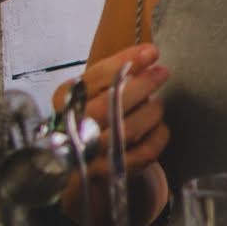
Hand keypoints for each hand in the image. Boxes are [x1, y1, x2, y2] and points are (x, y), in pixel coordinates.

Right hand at [55, 45, 170, 176]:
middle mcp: (73, 129)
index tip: (150, 52)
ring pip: (128, 129)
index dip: (125, 63)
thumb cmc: (89, 120)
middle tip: (161, 73)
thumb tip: (148, 53)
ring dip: (151, 112)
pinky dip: (158, 136)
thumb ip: (113, 74)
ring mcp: (91, 155)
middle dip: (142, 85)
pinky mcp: (111, 173)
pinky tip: (159, 127)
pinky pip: (144, 153)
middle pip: (110, 105)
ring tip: (156, 104)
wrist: (76, 167)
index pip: (94, 79)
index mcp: (64, 103)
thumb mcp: (90, 94)